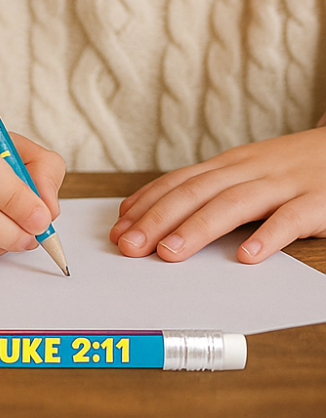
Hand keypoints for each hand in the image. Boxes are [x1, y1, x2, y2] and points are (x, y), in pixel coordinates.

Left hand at [110, 128, 325, 263]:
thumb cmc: (287, 168)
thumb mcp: (242, 172)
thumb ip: (204, 190)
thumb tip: (152, 210)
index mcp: (226, 166)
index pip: (177, 183)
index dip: (145, 205)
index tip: (117, 228)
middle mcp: (247, 171)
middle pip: (194, 193)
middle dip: (157, 220)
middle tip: (130, 246)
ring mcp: (281, 186)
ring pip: (232, 205)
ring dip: (196, 229)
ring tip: (170, 253)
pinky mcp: (316, 203)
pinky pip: (288, 221)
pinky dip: (266, 237)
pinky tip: (246, 256)